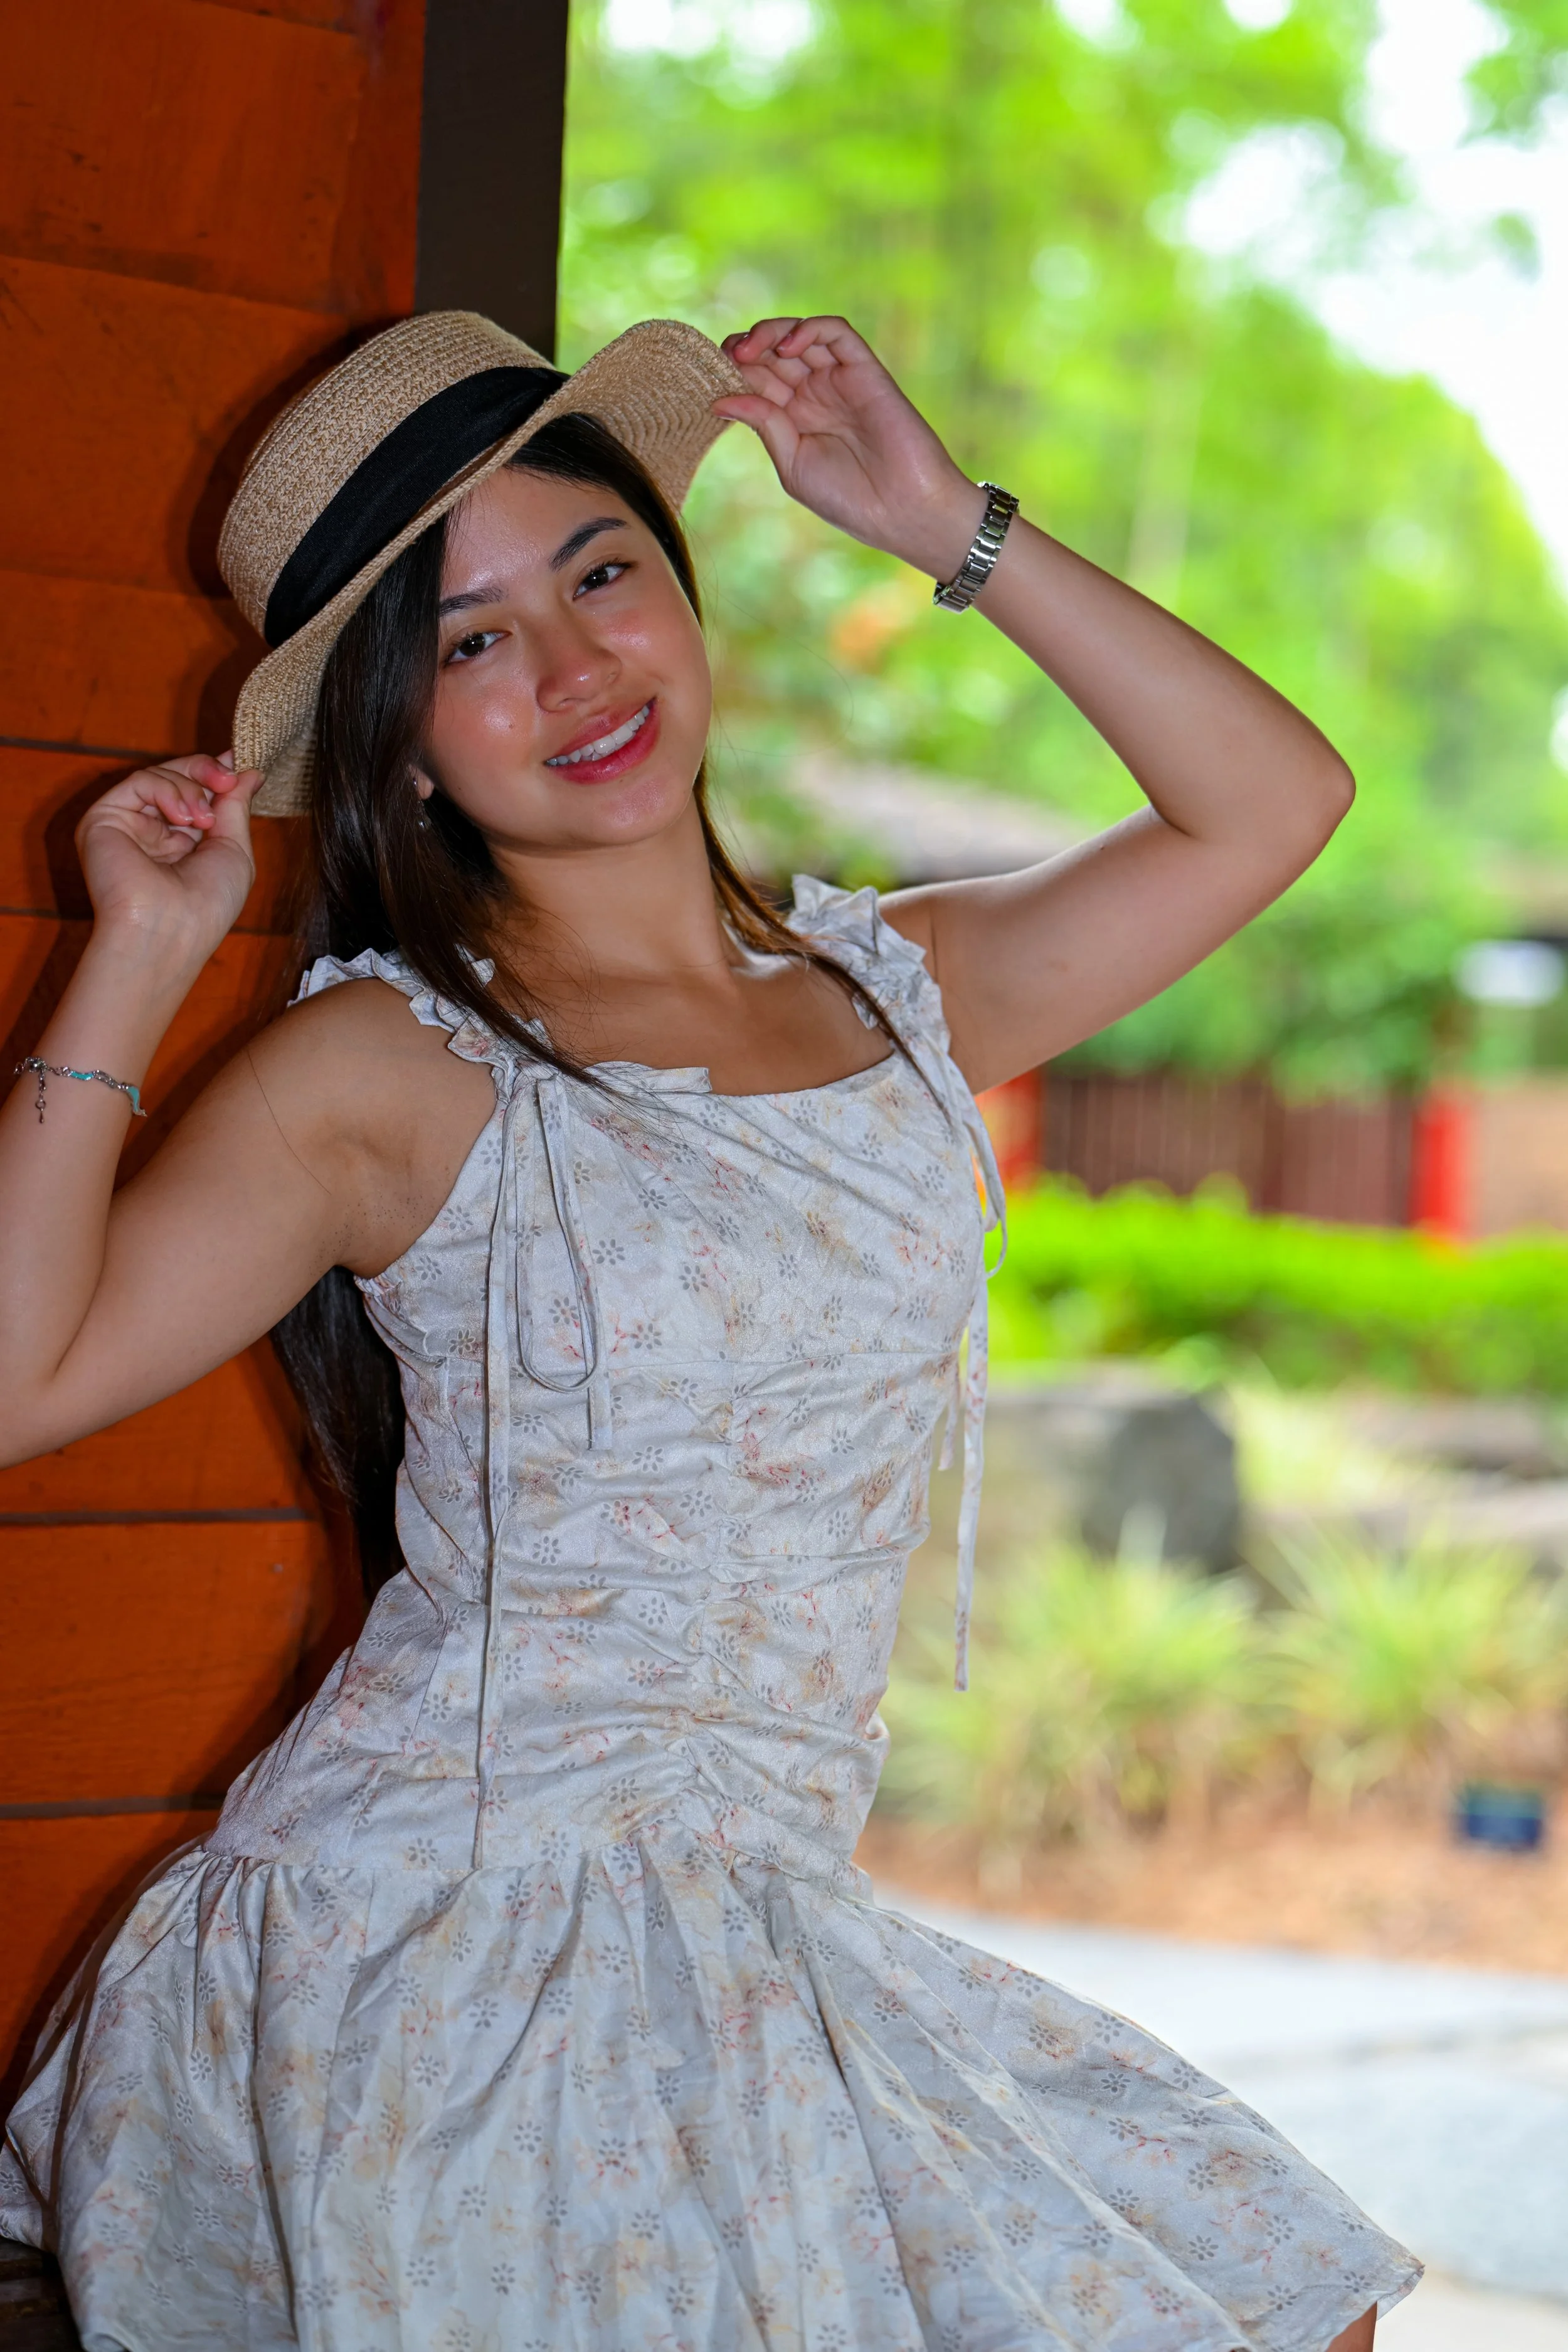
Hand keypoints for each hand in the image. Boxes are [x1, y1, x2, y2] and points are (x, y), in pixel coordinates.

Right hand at [74, 751, 263, 969]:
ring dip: (190, 788)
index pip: (195, 794)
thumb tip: (249, 771)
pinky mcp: (103, 819)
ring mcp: (127, 825)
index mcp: (182, 843)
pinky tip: (183, 819)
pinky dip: (166, 791)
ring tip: (203, 821)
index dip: (215, 775)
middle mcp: (152, 833)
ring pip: (159, 777)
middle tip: (226, 778)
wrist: (169, 932)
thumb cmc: (206, 905)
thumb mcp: (234, 850)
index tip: (237, 764)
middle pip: (176, 778)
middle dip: (205, 773)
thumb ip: (236, 807)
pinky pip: (138, 782)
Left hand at [714, 315, 986, 578]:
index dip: (733, 370)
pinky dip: (809, 330)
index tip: (713, 376)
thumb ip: (763, 424)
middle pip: (773, 353)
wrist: (903, 510)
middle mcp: (815, 394)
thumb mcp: (792, 464)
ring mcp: (839, 379)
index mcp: (794, 419)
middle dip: (746, 348)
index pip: (757, 379)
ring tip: (747, 349)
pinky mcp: (865, 369)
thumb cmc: (849, 498)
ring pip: (800, 336)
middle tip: (727, 356)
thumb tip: (719, 398)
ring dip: (769, 333)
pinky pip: (836, 333)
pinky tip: (787, 348)